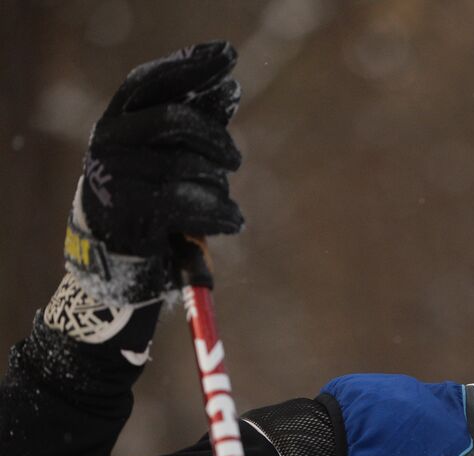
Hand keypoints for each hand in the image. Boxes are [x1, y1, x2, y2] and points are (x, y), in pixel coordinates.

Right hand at [64, 41, 242, 310]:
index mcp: (119, 119)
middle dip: (214, 137)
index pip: (151, 81)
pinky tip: (235, 221)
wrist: (120, 251)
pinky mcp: (128, 209)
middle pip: (173, 119)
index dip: (189, 67)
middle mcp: (109, 140)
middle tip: (236, 160)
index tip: (228, 57)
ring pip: (184, 165)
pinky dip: (219, 213)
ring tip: (228, 203)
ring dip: (218, 184)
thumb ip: (199, 124)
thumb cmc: (153, 194)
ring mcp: (114, 174)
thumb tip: (230, 89)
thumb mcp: (174, 154)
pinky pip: (186, 202)